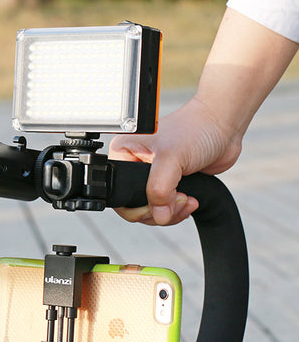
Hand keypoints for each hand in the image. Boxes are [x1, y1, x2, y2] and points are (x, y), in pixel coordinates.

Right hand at [108, 97, 242, 224]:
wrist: (221, 126)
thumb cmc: (196, 128)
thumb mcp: (171, 157)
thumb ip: (160, 188)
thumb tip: (158, 216)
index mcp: (124, 154)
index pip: (120, 193)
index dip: (139, 206)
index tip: (162, 202)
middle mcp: (134, 165)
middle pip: (134, 207)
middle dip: (159, 210)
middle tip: (179, 198)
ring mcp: (151, 177)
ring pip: (151, 211)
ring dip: (172, 212)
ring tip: (187, 198)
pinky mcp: (167, 185)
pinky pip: (165, 209)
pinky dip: (178, 210)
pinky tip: (191, 199)